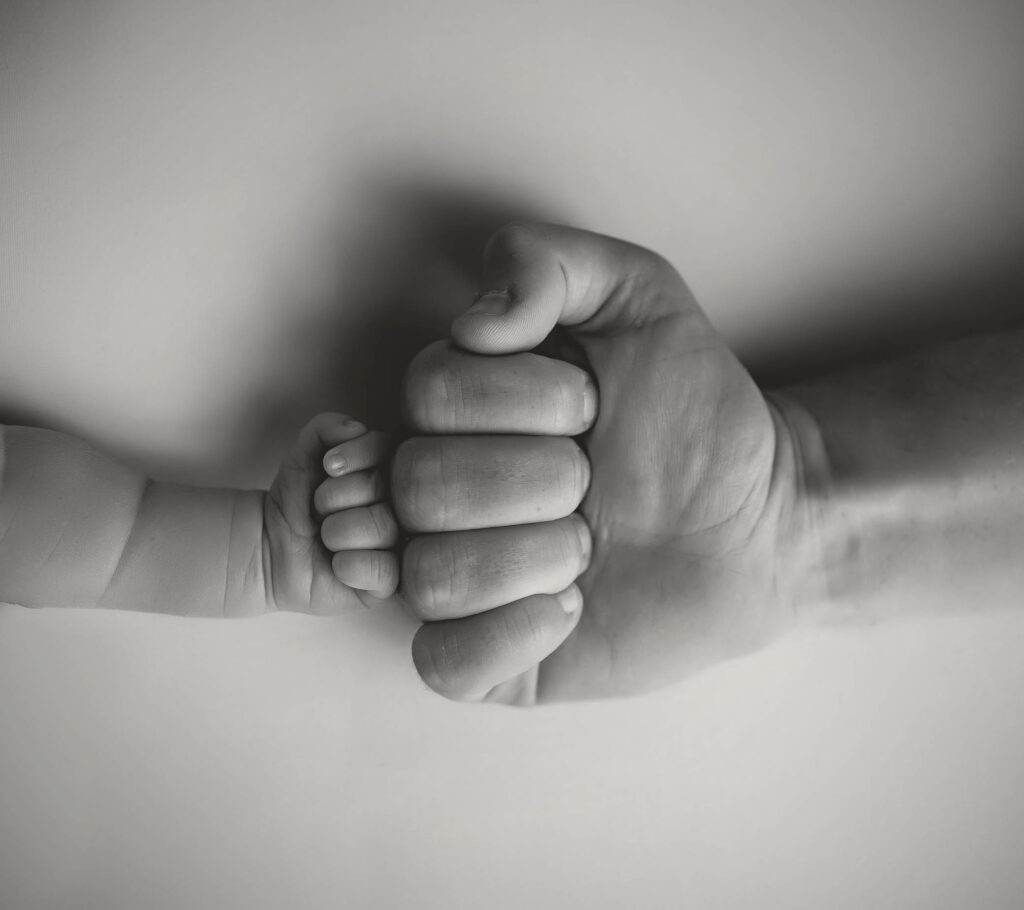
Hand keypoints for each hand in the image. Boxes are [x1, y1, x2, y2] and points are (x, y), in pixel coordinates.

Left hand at [264, 412, 398, 612]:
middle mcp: (404, 509)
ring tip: (326, 538)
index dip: (353, 457)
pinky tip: (336, 565)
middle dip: (333, 497)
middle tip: (320, 510)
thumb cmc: (298, 501)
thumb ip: (325, 428)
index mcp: (392, 474)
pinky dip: (347, 566)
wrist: (271, 547)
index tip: (326, 468)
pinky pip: (382, 569)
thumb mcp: (305, 454)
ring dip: (335, 532)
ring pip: (380, 528)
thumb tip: (355, 428)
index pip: (388, 450)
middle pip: (379, 488)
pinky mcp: (390, 583)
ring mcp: (401, 546)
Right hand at [393, 224, 817, 702]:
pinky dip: (510, 634)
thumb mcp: (642, 302)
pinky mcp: (485, 660)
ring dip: (538, 556)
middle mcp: (437, 496)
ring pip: (433, 576)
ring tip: (590, 546)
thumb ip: (554, 263)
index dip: (526, 401)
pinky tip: (570, 607)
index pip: (429, 393)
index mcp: (455, 414)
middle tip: (594, 483)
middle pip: (424, 488)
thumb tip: (475, 320)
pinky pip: (444, 662)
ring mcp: (455, 582)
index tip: (591, 408)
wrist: (754, 519)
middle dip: (542, 479)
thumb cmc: (694, 416)